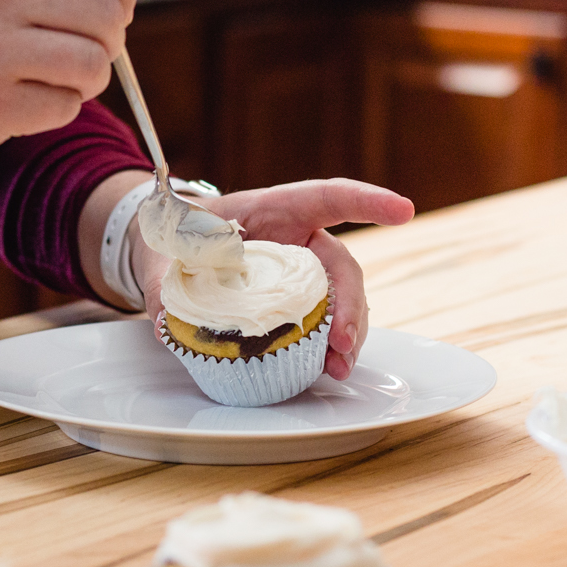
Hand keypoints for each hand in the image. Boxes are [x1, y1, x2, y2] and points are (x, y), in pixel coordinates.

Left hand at [131, 178, 414, 379]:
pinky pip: (323, 322)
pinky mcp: (297, 302)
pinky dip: (328, 347)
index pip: (329, 197)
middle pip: (342, 266)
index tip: (403, 211)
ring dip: (348, 334)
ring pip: (342, 299)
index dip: (368, 202)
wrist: (170, 253)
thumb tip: (167, 321)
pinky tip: (325, 369)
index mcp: (277, 210)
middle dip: (352, 305)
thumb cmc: (177, 237)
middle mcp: (300, 240)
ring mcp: (303, 273)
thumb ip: (165, 278)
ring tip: (339, 367)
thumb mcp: (164, 250)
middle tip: (343, 341)